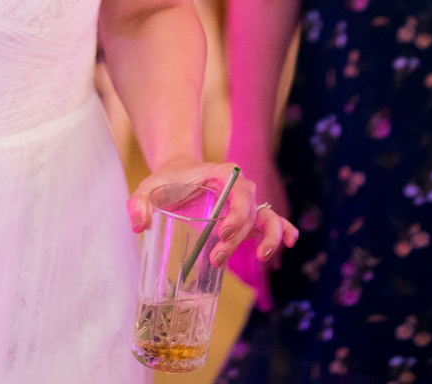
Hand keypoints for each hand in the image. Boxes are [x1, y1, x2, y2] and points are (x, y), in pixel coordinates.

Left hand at [127, 158, 297, 274]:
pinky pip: (273, 222)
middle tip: (216, 258)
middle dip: (239, 237)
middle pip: (251, 212)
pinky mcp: (249, 217)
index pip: (239, 192)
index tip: (222, 234)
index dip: (237, 214)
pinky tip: (292, 242)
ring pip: (268, 218)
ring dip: (269, 238)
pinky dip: (284, 230)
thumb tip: (140, 225)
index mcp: (222, 173)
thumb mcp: (148, 187)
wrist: (179, 173)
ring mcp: (248, 202)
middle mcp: (241, 187)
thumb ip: (139, 203)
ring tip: (262, 257)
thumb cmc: (166, 180)